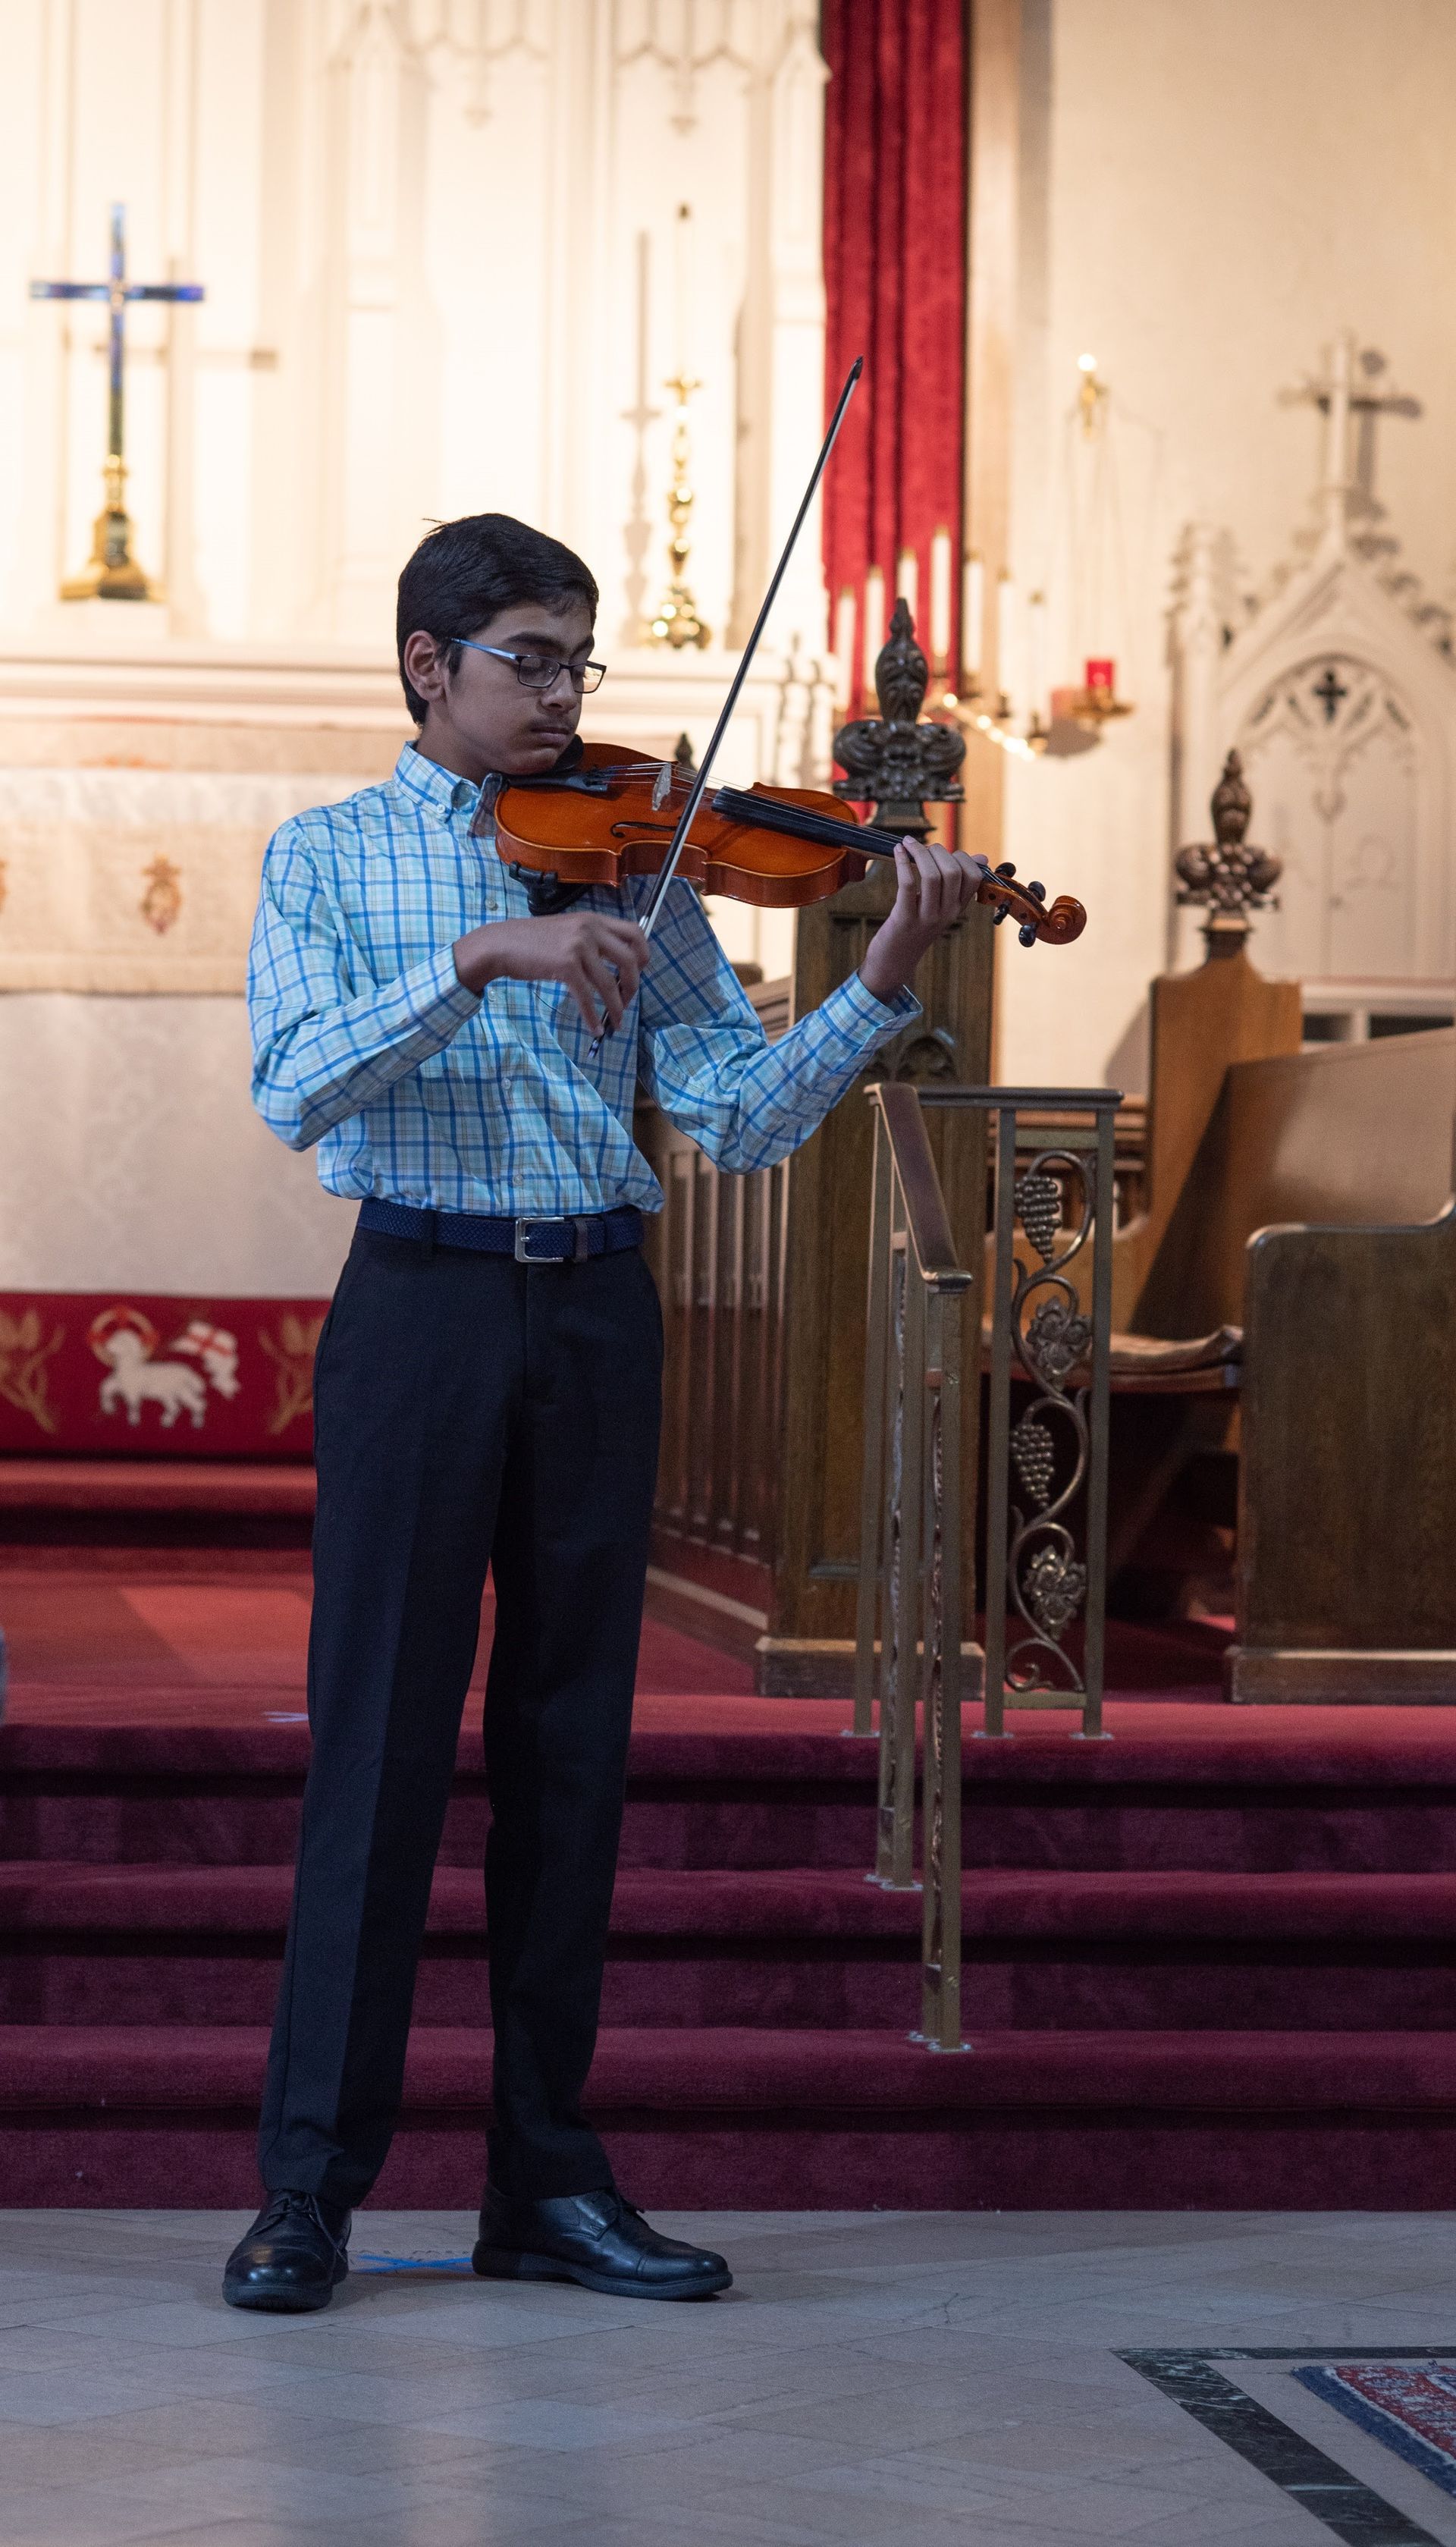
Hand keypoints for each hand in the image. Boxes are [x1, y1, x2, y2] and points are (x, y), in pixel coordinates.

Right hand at [453, 911, 648, 1035]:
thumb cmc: (532, 942)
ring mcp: (578, 946)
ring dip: (617, 1007)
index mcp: (593, 920)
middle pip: (629, 959)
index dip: (643, 953)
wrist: (501, 944)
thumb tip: (614, 968)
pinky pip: (587, 997)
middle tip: (628, 1000)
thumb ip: (591, 941)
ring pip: (609, 983)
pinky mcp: (565, 966)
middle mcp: (590, 929)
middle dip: (633, 985)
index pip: (635, 931)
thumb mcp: (568, 931)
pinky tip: (596, 1028)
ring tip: (616, 1022)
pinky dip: (593, 1016)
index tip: (639, 971)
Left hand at [858, 839, 991, 1002]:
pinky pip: (908, 884)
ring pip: (932, 876)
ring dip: (919, 853)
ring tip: (908, 843)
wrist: (896, 958)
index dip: (961, 856)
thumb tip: (983, 857)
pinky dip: (902, 862)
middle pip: (953, 872)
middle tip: (920, 846)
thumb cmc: (917, 925)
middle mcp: (947, 912)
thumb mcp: (941, 905)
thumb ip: (959, 882)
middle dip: (937, 851)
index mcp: (958, 907)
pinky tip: (897, 851)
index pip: (974, 875)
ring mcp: (927, 917)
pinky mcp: (905, 918)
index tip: (944, 852)